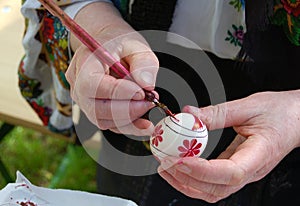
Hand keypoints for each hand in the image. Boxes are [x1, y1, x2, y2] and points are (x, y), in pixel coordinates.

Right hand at [65, 2, 158, 135]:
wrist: (108, 46)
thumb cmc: (120, 44)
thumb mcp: (136, 45)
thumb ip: (143, 63)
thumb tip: (147, 85)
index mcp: (85, 62)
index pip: (92, 85)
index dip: (117, 93)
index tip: (141, 92)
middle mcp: (78, 84)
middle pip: (96, 108)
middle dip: (126, 110)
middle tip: (149, 102)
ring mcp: (84, 100)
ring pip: (103, 120)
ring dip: (129, 120)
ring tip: (149, 106)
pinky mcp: (94, 110)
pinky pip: (109, 124)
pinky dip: (128, 126)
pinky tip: (145, 123)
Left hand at [158, 90, 299, 202]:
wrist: (296, 118)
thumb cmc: (280, 113)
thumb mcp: (249, 106)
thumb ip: (217, 113)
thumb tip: (189, 114)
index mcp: (259, 155)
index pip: (230, 173)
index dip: (203, 170)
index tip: (181, 160)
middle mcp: (250, 171)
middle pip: (216, 189)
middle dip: (186, 179)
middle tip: (165, 162)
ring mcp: (243, 173)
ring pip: (212, 191)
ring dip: (185, 182)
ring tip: (166, 167)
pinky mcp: (235, 169)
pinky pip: (212, 183)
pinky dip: (192, 178)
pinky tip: (179, 167)